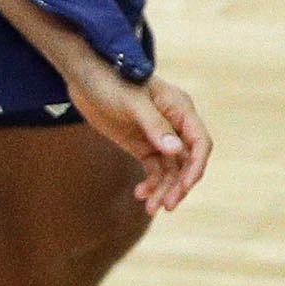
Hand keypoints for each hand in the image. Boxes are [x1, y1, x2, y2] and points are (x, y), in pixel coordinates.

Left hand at [69, 65, 207, 216]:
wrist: (85, 77)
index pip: (200, 142)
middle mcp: (175, 125)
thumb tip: (176, 150)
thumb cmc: (111, 81)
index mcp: (181, 109)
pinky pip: (154, 168)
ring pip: (171, 169)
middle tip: (166, 205)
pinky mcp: (142, 144)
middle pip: (186, 161)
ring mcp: (159, 136)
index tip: (186, 186)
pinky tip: (140, 194)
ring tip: (151, 208)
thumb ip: (154, 125)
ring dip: (164, 188)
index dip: (196, 165)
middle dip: (179, 184)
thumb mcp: (131, 103)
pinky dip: (151, 182)